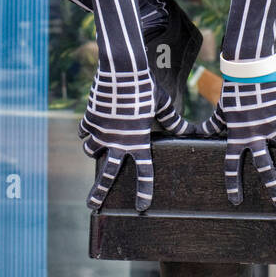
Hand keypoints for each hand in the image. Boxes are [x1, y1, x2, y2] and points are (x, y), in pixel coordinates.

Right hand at [79, 70, 192, 211]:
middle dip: (99, 192)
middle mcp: (118, 140)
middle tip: (92, 205)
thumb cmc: (147, 87)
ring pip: (91, 150)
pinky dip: (86, 130)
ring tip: (94, 151)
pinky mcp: (89, 118)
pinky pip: (84, 130)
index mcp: (138, 140)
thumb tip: (191, 131)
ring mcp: (100, 130)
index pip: (144, 172)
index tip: (141, 206)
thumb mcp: (164, 105)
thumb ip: (174, 122)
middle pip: (107, 174)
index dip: (144, 190)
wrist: (123, 70)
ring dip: (93, 151)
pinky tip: (88, 129)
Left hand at [200, 76, 275, 209]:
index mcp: (237, 136)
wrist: (249, 71)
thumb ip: (210, 126)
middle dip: (273, 188)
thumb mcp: (220, 112)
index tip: (235, 201)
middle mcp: (255, 135)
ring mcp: (272, 127)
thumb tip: (194, 133)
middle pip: (265, 168)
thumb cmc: (233, 92)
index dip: (233, 184)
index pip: (232, 165)